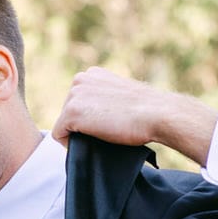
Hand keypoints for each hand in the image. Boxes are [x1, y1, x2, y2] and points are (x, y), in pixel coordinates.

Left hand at [51, 67, 217, 165]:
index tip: (104, 126)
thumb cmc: (148, 110)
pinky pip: (59, 135)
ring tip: (101, 138)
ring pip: (63, 123)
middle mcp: (80, 79)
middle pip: (68, 111)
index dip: (88, 118)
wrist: (158, 114)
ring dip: (77, 134)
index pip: (78, 101)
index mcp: (93, 74)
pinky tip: (90, 144)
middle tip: (104, 134)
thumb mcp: (122, 96)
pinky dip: (69, 144)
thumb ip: (106, 99)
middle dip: (81, 125)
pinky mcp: (71, 113)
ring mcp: (74, 95)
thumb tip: (99, 116)